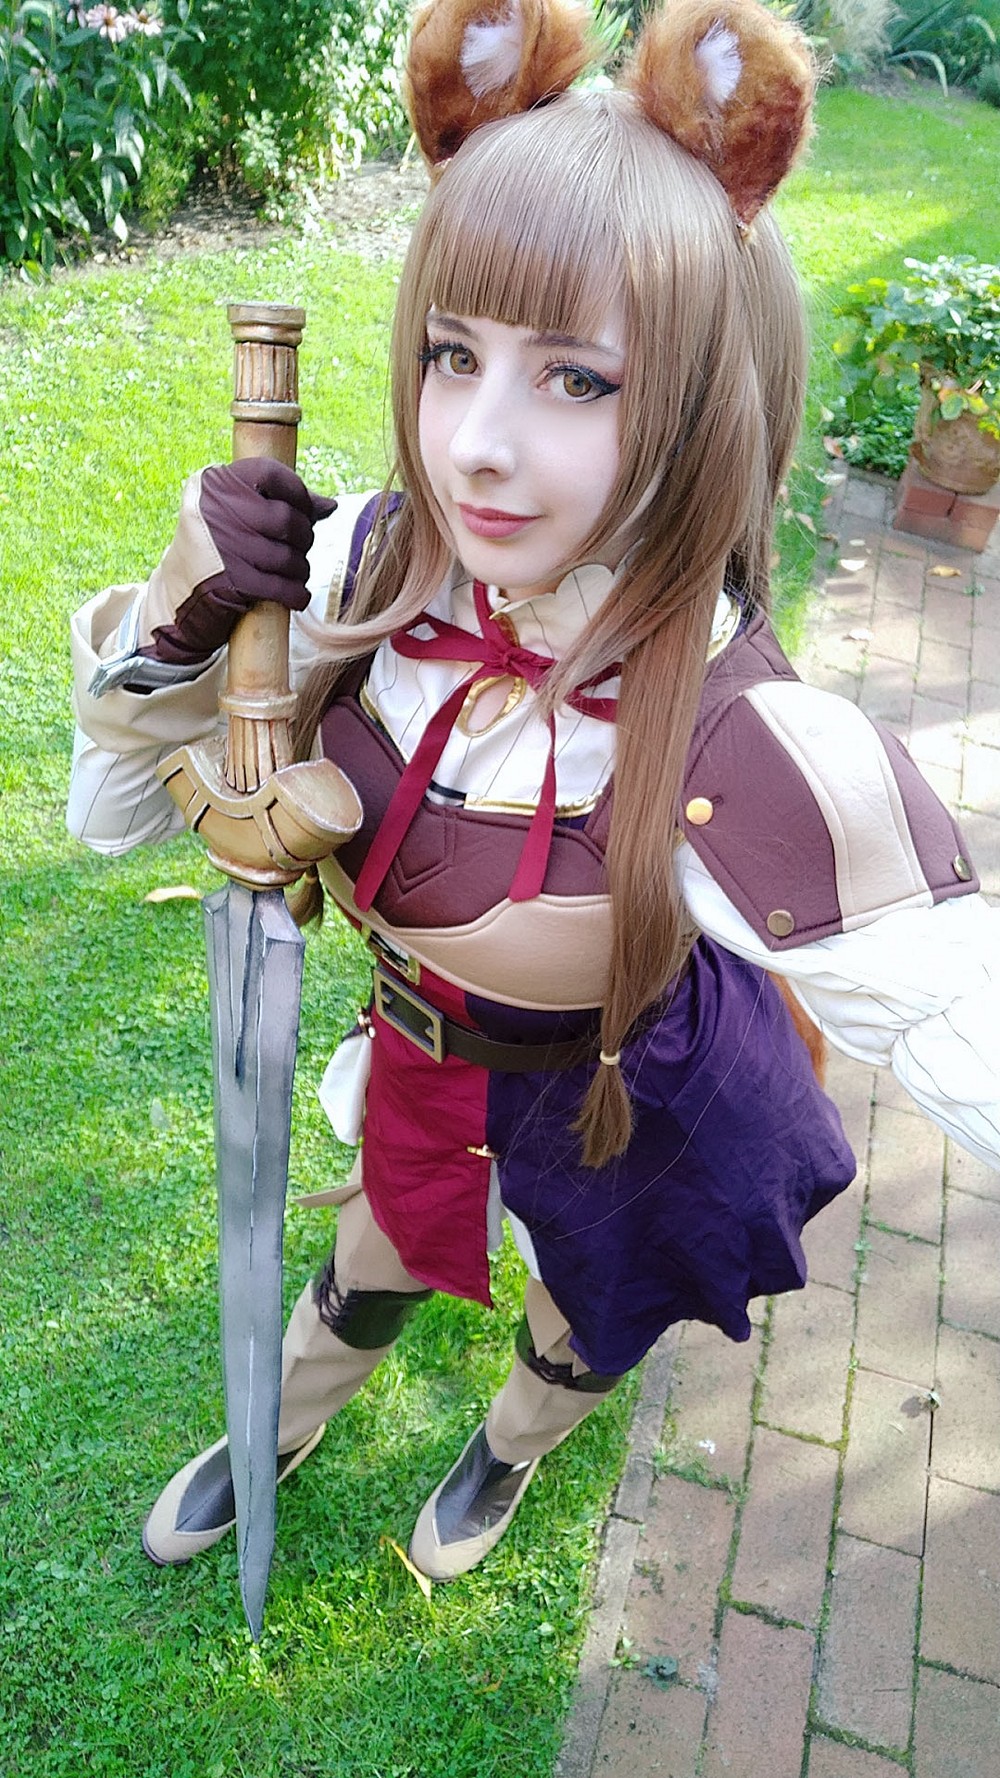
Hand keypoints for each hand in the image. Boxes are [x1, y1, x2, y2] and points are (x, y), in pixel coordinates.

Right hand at [144, 459, 336, 666]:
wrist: (178, 597)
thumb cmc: (217, 550)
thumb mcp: (238, 515)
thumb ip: (280, 503)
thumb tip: (330, 506)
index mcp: (214, 483)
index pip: (271, 474)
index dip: (299, 494)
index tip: (305, 512)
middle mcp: (215, 509)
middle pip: (287, 519)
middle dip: (304, 537)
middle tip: (300, 548)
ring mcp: (222, 545)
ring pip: (288, 556)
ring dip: (301, 569)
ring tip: (295, 572)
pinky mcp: (230, 581)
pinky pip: (282, 587)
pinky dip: (296, 594)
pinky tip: (296, 596)